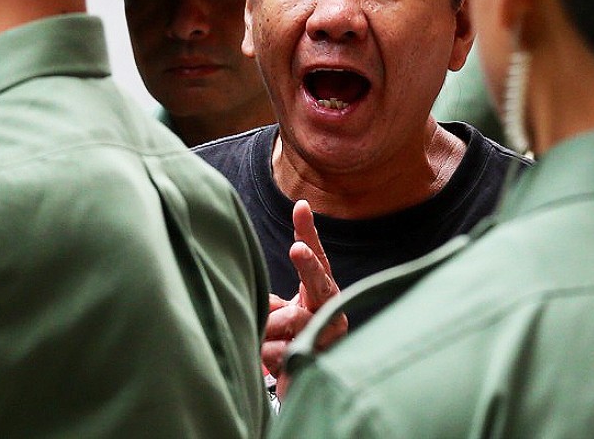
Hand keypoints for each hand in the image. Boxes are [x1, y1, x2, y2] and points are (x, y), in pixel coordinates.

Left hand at [261, 200, 348, 398]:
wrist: (299, 387)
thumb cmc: (287, 344)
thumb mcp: (278, 316)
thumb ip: (273, 303)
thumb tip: (262, 298)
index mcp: (320, 292)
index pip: (315, 258)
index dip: (308, 232)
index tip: (301, 207)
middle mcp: (331, 309)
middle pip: (319, 281)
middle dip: (308, 265)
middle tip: (297, 250)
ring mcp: (330, 334)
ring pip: (294, 317)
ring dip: (272, 329)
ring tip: (273, 342)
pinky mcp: (321, 357)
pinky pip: (285, 347)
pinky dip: (271, 354)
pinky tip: (276, 362)